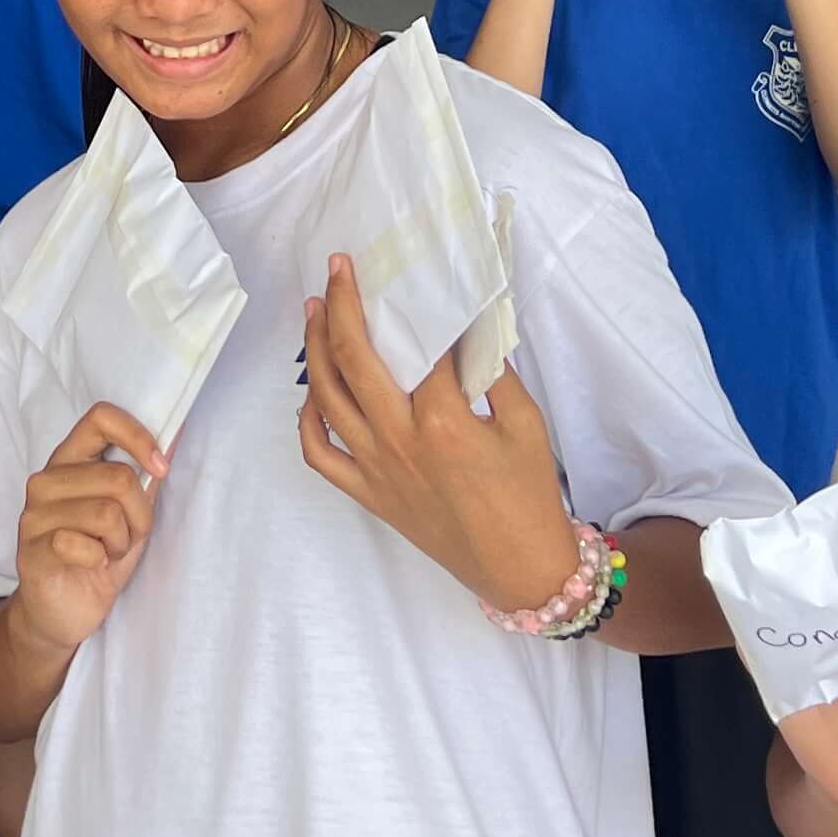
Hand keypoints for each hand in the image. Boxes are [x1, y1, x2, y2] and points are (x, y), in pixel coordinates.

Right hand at [12, 404, 166, 659]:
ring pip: (106, 512)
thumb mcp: (131, 514)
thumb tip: (179, 430)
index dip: (138, 437)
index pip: (100, 418)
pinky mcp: (30, 549)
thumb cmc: (98, 557)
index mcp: (70, 461)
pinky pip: (81, 543)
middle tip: (128, 537)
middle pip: (118, 477)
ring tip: (108, 552)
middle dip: (140, 515)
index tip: (160, 468)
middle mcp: (46, 480)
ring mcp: (34, 514)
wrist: (63, 613)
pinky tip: (91, 566)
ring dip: (121, 541)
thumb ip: (146, 475)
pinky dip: (99, 559)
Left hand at [295, 256, 572, 611]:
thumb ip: (495, 372)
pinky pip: (321, 456)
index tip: (396, 275)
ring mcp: (377, 469)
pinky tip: (311, 394)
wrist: (520, 567)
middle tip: (338, 269)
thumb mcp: (526, 424)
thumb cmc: (529, 495)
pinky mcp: (368, 494)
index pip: (413, 346)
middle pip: (354, 358)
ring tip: (316, 312)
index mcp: (442, 420)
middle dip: (341, 304)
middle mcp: (399, 440)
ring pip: (327, 399)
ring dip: (316, 349)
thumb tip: (467, 329)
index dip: (401, 305)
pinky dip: (308, 422)